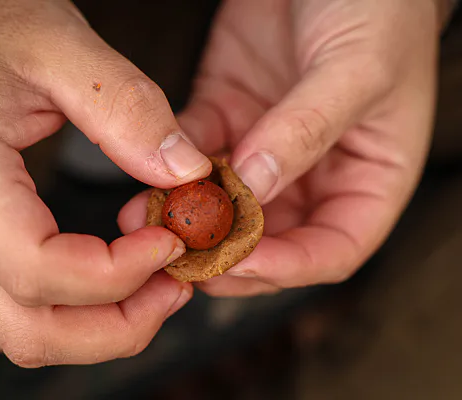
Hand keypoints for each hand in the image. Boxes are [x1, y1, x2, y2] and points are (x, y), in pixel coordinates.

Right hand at [0, 0, 210, 365]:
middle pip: (30, 330)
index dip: (116, 271)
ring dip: (103, 329)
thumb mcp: (58, 45)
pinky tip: (123, 278)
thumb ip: (126, 106)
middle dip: (118, 325)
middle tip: (178, 284)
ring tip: (161, 285)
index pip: (36, 268)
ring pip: (28, 334)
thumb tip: (188, 172)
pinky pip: (25, 311)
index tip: (173, 238)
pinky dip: (82, 315)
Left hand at [121, 0, 442, 295]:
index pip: (332, 249)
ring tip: (150, 220)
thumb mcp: (357, 69)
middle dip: (226, 251)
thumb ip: (307, 130)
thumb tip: (255, 185)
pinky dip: (171, 170)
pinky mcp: (227, 113)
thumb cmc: (377, 7)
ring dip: (188, 216)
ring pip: (225, 202)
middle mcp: (315, 171)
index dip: (286, 266)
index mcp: (368, 176)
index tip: (238, 260)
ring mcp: (266, 145)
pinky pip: (196, 153)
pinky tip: (147, 178)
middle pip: (271, 238)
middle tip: (184, 253)